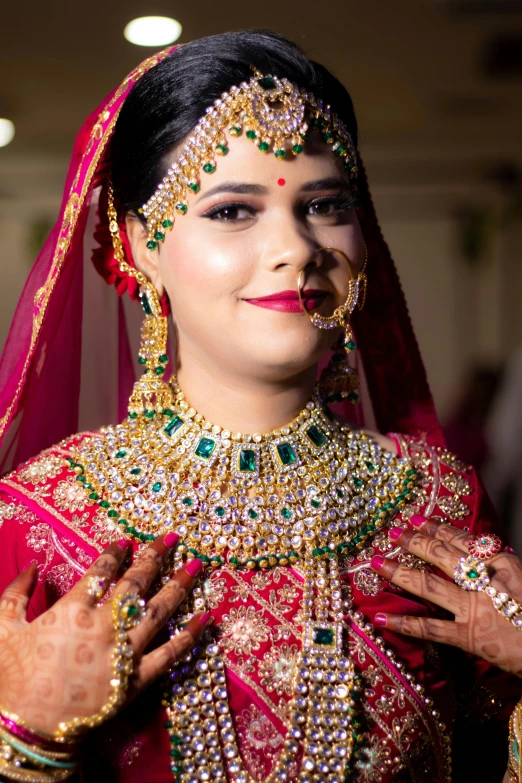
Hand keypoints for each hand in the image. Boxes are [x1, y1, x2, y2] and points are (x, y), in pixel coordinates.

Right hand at [0, 536, 208, 734]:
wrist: (27, 731)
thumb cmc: (12, 679)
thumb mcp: (2, 630)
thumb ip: (14, 594)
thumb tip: (32, 567)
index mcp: (73, 611)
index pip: (101, 572)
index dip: (115, 554)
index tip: (127, 541)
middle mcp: (105, 626)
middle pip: (136, 584)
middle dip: (154, 557)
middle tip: (171, 537)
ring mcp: (124, 653)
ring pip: (158, 612)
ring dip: (179, 586)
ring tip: (196, 565)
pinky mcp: (136, 680)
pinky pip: (170, 655)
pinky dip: (190, 636)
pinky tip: (206, 618)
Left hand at [369, 515, 521, 676]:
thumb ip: (499, 567)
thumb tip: (476, 555)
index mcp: (504, 564)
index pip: (464, 541)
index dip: (438, 529)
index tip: (418, 519)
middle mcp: (486, 582)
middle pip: (443, 556)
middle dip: (415, 542)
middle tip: (393, 532)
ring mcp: (476, 609)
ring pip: (430, 586)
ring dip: (400, 572)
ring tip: (376, 562)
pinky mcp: (470, 637)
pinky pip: (430, 629)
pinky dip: (404, 623)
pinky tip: (380, 617)